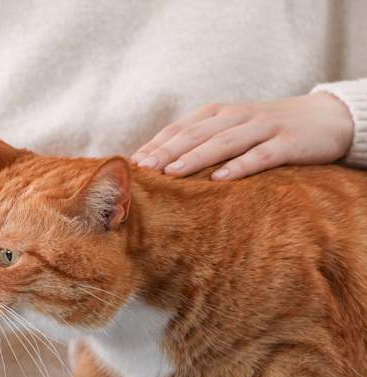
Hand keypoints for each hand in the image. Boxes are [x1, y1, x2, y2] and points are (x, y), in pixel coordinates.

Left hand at [131, 92, 353, 179]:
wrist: (327, 119)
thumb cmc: (267, 131)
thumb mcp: (232, 130)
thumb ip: (202, 142)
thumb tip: (160, 168)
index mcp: (217, 113)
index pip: (180, 128)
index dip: (156, 144)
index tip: (133, 163)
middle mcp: (236, 116)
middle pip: (195, 134)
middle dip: (166, 151)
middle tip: (143, 169)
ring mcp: (262, 128)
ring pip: (223, 142)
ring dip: (195, 157)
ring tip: (172, 173)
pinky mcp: (288, 143)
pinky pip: (260, 155)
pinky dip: (240, 166)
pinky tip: (221, 179)